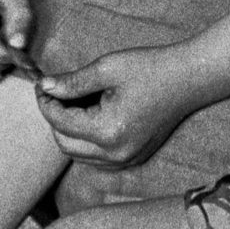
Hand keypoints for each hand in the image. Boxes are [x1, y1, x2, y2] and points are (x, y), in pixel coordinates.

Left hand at [36, 44, 201, 169]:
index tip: (41, 84)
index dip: (46, 102)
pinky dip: (86, 139)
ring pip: (79, 153)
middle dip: (54, 118)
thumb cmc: (149, 68)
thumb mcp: (107, 68)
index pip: (60, 122)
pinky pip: (96, 157)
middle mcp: (115, 153)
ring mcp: (126, 160)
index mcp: (107, 131)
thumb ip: (72, 82)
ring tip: (74, 101)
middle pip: (64, 144)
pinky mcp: (133, 158)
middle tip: (56, 91)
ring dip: (69, 130)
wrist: (188, 79)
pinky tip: (92, 114)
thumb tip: (44, 86)